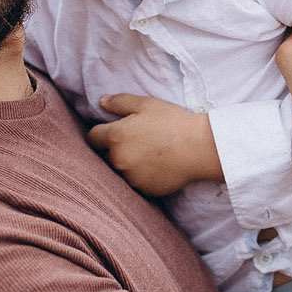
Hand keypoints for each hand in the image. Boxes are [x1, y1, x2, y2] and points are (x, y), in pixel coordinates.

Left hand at [86, 94, 222, 196]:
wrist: (198, 148)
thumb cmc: (173, 122)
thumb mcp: (147, 104)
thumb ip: (120, 102)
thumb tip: (101, 102)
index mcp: (115, 136)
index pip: (92, 138)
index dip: (99, 134)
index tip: (109, 132)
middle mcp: (118, 159)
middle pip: (105, 156)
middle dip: (114, 150)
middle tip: (135, 142)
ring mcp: (130, 177)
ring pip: (121, 171)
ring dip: (128, 164)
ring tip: (149, 155)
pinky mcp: (144, 190)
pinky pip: (136, 183)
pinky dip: (142, 176)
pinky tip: (157, 166)